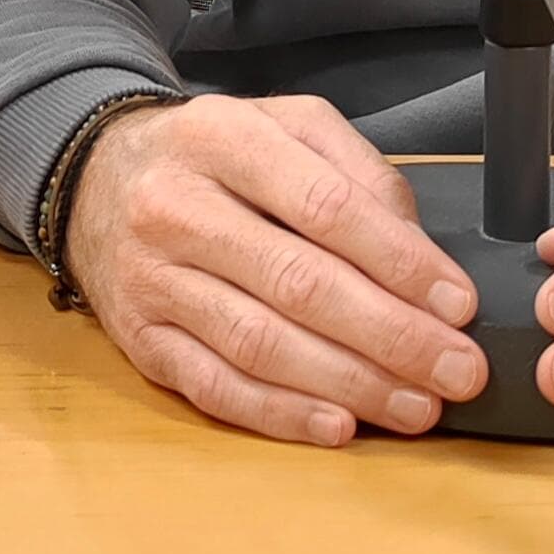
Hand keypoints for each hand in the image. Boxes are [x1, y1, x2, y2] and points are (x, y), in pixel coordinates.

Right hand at [61, 94, 488, 445]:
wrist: (96, 181)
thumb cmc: (211, 159)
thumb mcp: (283, 127)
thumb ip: (356, 173)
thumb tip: (421, 257)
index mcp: (220, 138)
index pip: (322, 205)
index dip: (398, 261)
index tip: (457, 303)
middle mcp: (176, 207)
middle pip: (296, 282)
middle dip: (390, 336)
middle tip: (457, 371)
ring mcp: (152, 278)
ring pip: (259, 343)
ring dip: (348, 383)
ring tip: (416, 407)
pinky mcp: (139, 339)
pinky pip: (214, 386)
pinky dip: (280, 414)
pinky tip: (337, 426)